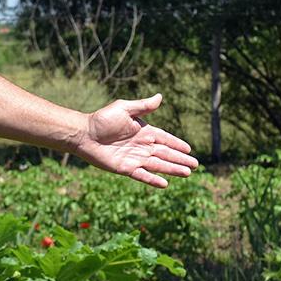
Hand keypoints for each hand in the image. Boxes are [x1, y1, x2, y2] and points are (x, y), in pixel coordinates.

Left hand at [76, 94, 201, 187]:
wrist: (84, 134)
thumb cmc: (102, 119)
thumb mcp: (124, 108)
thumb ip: (143, 106)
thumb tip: (160, 97)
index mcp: (143, 131)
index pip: (165, 139)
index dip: (177, 144)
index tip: (189, 150)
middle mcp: (141, 146)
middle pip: (165, 154)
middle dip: (180, 160)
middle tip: (195, 165)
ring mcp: (134, 158)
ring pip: (158, 165)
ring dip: (172, 169)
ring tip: (187, 173)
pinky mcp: (126, 168)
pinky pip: (142, 175)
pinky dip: (153, 179)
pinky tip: (165, 184)